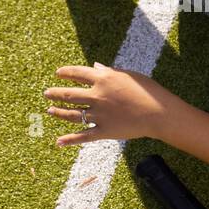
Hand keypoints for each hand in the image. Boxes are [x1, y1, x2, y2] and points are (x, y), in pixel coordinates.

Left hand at [43, 63, 174, 145]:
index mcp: (103, 80)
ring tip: (50, 110)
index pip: (77, 73)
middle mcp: (96, 97)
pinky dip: (70, 140)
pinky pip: (83, 136)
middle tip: (47, 93)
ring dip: (58, 112)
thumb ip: (111, 72)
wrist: (161, 114)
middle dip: (55, 93)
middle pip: (69, 94)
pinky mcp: (104, 131)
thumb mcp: (131, 76)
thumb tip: (96, 67)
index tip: (59, 73)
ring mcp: (98, 115)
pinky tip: (59, 142)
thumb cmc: (150, 92)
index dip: (66, 72)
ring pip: (72, 114)